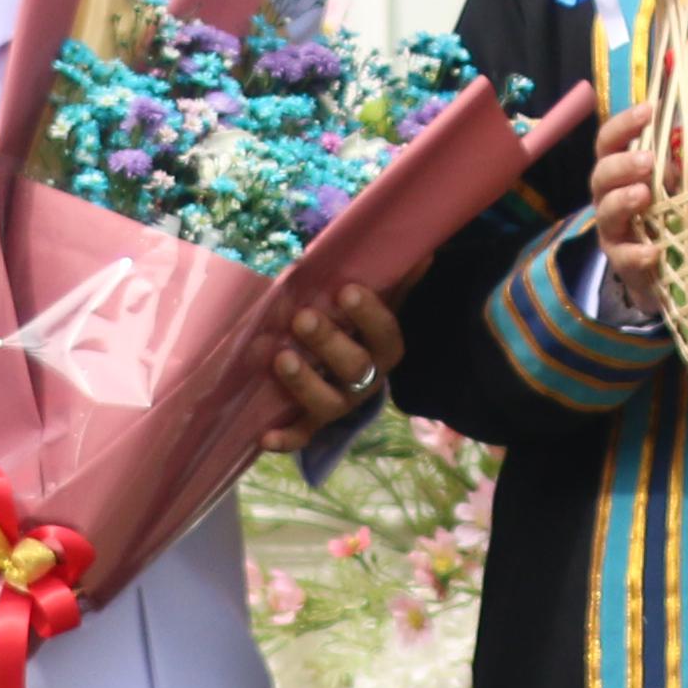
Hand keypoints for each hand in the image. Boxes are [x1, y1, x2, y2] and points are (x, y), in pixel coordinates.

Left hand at [269, 283, 400, 439]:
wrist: (350, 371)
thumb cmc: (359, 325)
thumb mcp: (380, 301)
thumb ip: (396, 278)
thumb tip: (423, 247)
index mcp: (384, 348)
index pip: (384, 334)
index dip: (369, 315)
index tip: (347, 290)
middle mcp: (366, 380)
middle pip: (355, 368)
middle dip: (329, 343)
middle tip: (303, 318)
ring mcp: (340, 404)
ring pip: (329, 403)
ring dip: (305, 384)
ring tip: (280, 359)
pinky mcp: (313, 423)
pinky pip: (302, 436)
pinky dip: (285, 439)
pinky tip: (264, 435)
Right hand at [587, 94, 663, 315]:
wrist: (665, 272)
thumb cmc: (672, 216)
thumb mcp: (682, 186)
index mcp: (622, 172)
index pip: (611, 141)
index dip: (624, 124)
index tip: (649, 109)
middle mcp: (610, 197)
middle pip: (601, 173)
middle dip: (623, 164)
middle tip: (648, 160)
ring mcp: (613, 230)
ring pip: (605, 211)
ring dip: (622, 200)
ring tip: (644, 195)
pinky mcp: (622, 262)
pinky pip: (622, 256)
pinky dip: (636, 253)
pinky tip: (654, 251)